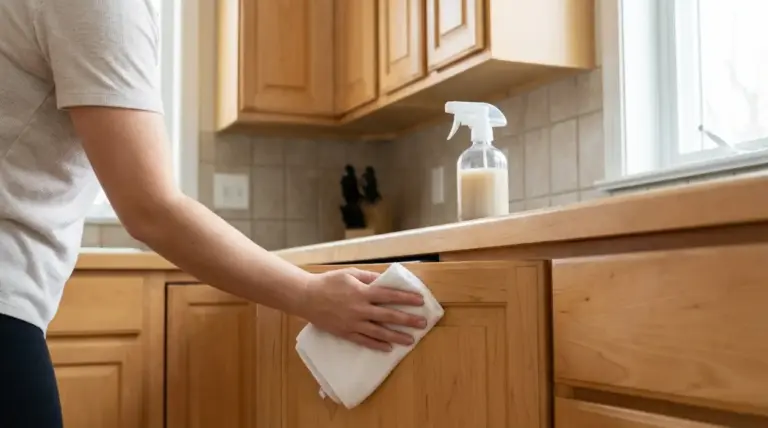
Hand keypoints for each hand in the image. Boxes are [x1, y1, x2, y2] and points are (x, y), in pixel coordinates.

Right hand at [298, 268, 427, 351]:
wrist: (306, 297)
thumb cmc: (329, 282)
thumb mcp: (350, 274)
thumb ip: (369, 277)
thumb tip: (386, 281)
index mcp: (362, 292)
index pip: (389, 296)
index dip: (406, 298)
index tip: (420, 301)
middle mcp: (360, 309)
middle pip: (388, 316)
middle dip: (407, 320)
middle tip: (423, 323)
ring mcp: (353, 323)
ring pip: (379, 332)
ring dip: (396, 336)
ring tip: (410, 340)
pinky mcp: (345, 333)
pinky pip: (364, 341)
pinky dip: (377, 345)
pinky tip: (388, 348)